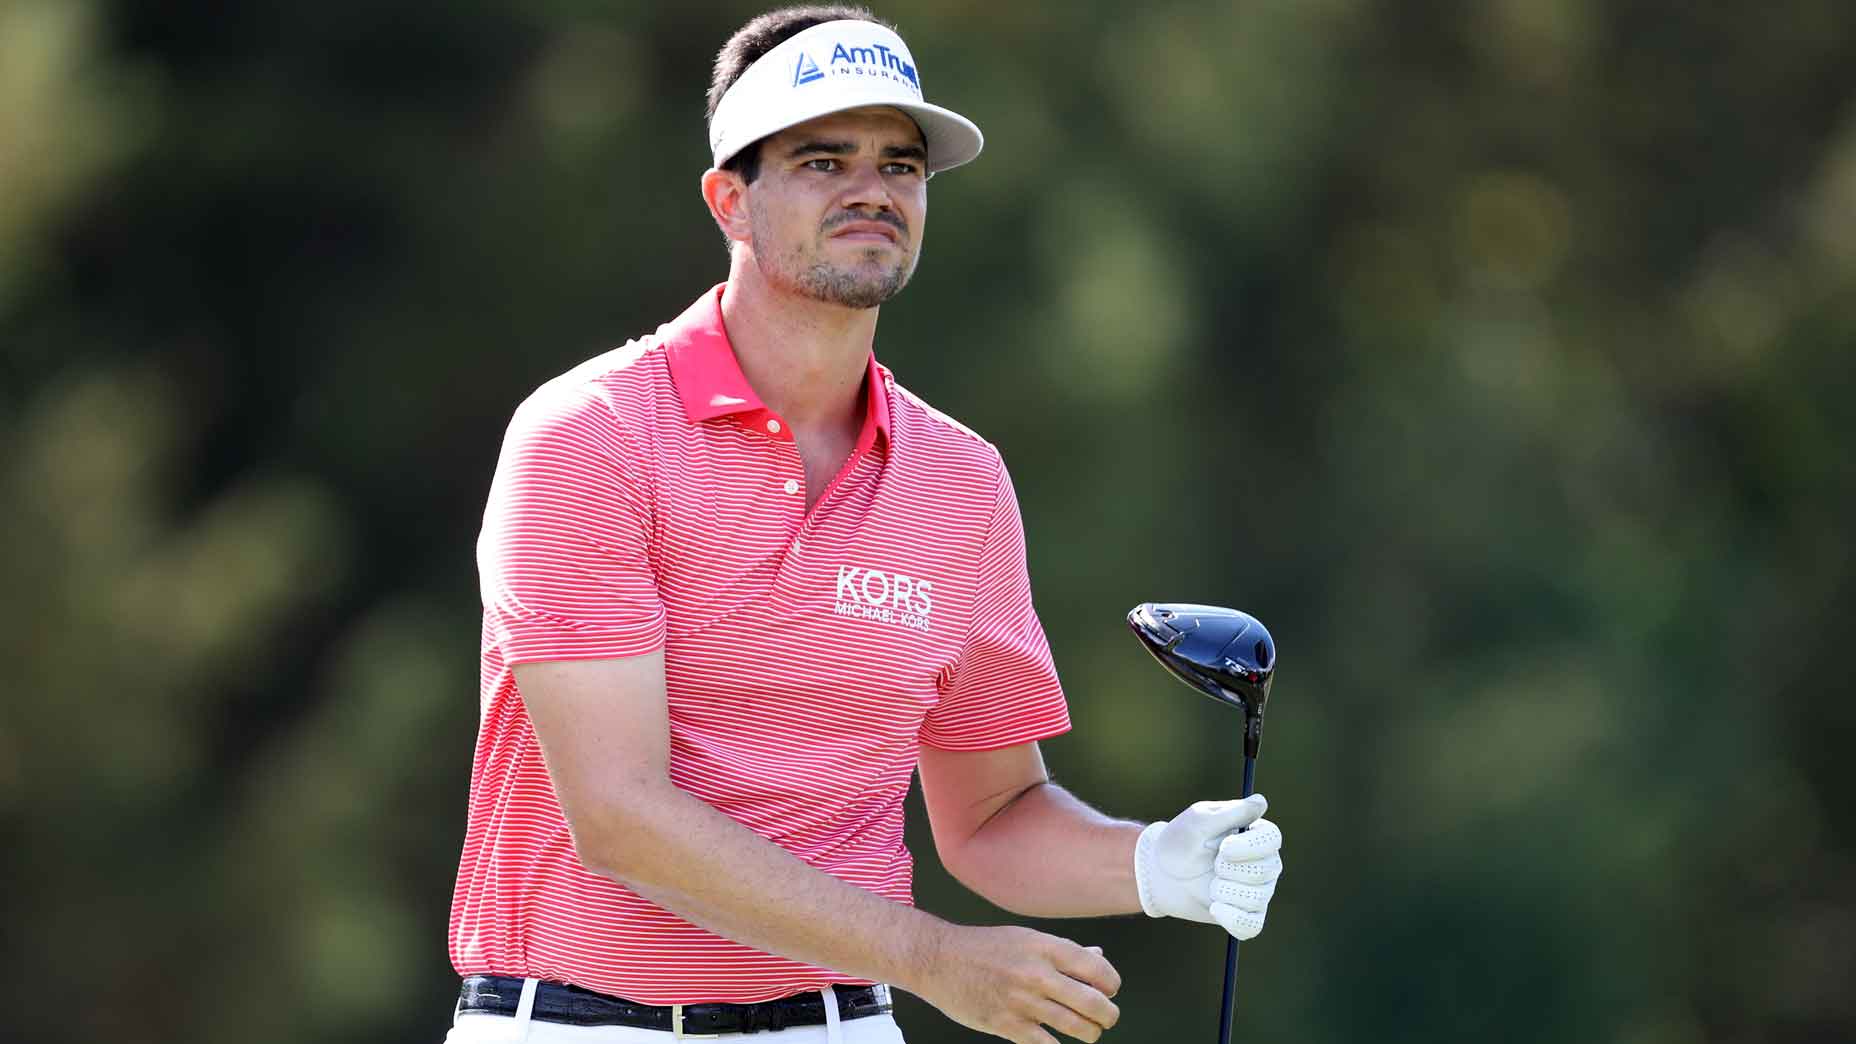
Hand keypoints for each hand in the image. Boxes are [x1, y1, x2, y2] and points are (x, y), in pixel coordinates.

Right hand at [913, 923, 1121, 1043]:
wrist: (939, 960)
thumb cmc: (984, 948)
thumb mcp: (1026, 938)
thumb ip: (1063, 952)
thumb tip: (1098, 958)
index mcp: (1045, 947)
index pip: (1097, 969)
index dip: (1112, 984)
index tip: (1109, 990)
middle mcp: (1037, 974)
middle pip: (1094, 1002)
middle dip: (1108, 1015)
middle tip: (1106, 1017)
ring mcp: (1023, 1002)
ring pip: (1077, 1027)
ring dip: (1090, 1033)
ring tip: (1088, 1031)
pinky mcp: (1007, 1025)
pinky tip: (1058, 1040)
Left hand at [1133, 794, 1282, 939]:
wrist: (1160, 873)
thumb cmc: (1180, 840)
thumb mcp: (1198, 820)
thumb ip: (1230, 813)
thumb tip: (1261, 802)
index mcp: (1255, 835)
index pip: (1273, 838)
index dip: (1250, 846)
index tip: (1223, 848)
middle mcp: (1264, 862)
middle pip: (1265, 869)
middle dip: (1230, 869)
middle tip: (1212, 865)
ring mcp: (1258, 891)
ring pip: (1257, 897)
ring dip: (1224, 891)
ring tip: (1210, 885)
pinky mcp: (1246, 915)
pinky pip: (1252, 926)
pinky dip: (1232, 919)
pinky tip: (1215, 908)